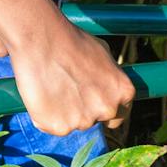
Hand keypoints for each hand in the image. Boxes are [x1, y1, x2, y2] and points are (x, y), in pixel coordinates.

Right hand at [8, 17, 135, 135]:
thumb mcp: (104, 54)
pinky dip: (45, 115)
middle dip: (82, 111)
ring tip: (52, 86)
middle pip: (95, 121)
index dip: (101, 108)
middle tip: (66, 91)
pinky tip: (42, 94)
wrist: (43, 39)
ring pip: (72, 123)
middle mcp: (108, 109)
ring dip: (63, 112)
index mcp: (123, 92)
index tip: (88, 103)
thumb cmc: (71, 41)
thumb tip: (107, 84)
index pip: (118, 116)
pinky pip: (51, 126)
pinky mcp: (60, 127)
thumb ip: (109, 77)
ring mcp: (85, 121)